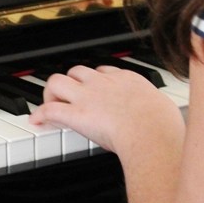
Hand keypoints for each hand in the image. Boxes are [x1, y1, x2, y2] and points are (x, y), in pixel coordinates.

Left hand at [29, 65, 182, 155]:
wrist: (151, 132)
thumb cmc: (163, 125)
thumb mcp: (165, 109)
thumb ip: (158, 111)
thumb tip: (166, 121)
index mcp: (127, 80)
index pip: (103, 72)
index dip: (94, 81)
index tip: (93, 91)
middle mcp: (103, 83)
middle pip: (77, 71)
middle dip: (70, 83)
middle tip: (68, 98)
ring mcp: (87, 97)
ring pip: (57, 81)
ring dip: (51, 93)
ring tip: (51, 104)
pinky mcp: (76, 114)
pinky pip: (50, 108)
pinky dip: (39, 114)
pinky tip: (36, 121)